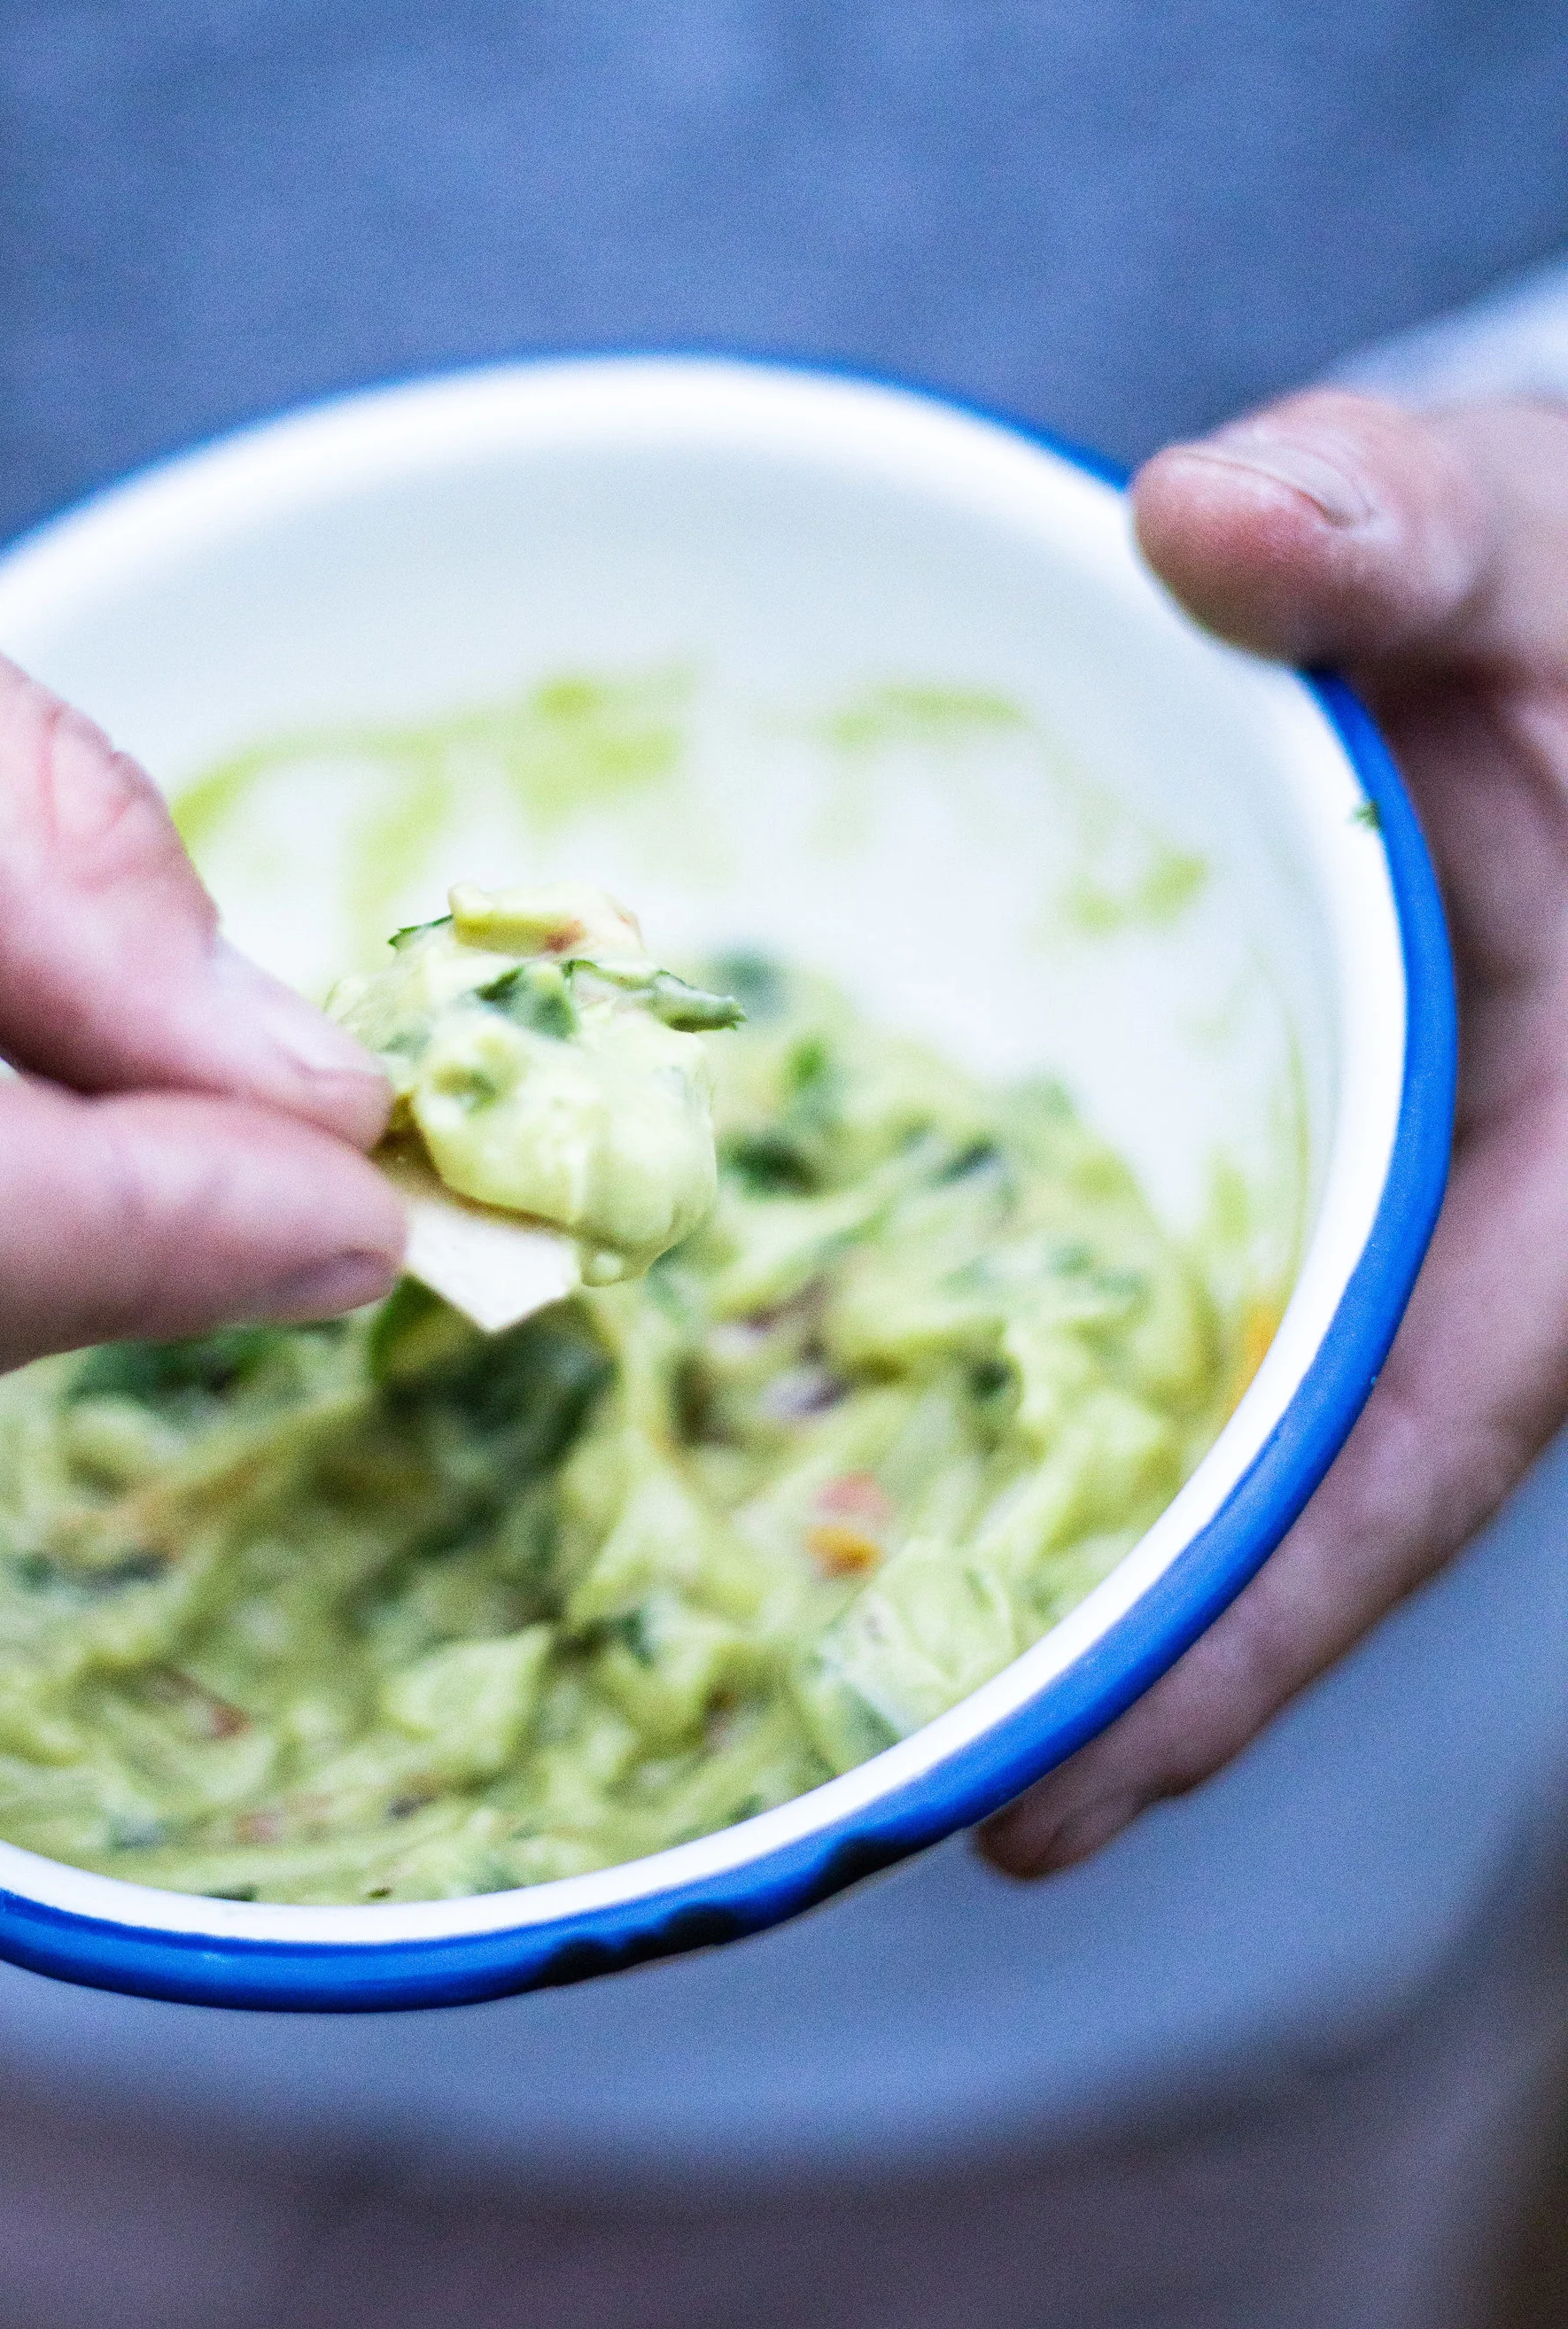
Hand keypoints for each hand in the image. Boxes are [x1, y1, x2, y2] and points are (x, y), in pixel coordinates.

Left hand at [985, 384, 1567, 1875]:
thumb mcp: (1536, 540)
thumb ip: (1404, 527)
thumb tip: (1213, 519)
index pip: (1416, 1445)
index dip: (1245, 1636)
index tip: (1053, 1801)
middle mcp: (1485, 1231)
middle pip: (1289, 1498)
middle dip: (1109, 1661)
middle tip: (867, 1809)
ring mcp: (1385, 1200)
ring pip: (1226, 1423)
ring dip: (1061, 1552)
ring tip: (831, 1687)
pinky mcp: (1296, 1153)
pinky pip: (1173, 1300)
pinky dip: (1051, 1382)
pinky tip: (870, 1421)